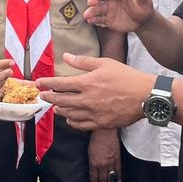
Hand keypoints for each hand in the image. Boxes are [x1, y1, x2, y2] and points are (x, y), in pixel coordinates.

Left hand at [37, 53, 153, 130]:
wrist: (144, 96)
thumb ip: (83, 61)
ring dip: (59, 110)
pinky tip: (69, 119)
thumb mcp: (105, 63)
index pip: (60, 84)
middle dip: (49, 97)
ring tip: (55, 106)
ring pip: (69, 114)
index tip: (38, 83)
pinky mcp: (100, 123)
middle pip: (61, 100)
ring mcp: (93, 113)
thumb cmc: (126, 76)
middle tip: (42, 96)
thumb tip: (66, 56)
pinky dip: (72, 122)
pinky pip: (81, 125)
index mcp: (87, 83)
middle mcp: (87, 99)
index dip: (47, 84)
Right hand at [83, 0, 154, 32]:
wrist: (143, 21)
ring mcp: (108, 7)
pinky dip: (94, 19)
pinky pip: (99, 18)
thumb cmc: (144, 6)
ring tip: (87, 15)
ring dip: (91, 11)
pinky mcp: (107, 17)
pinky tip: (90, 21)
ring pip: (98, 8)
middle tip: (90, 3)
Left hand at [88, 128, 120, 181]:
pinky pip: (118, 169)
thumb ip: (91, 161)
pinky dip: (119, 176)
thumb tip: (92, 168)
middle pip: (102, 179)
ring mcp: (111, 162)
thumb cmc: (95, 138)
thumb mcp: (89, 151)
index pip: (94, 178)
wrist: (104, 131)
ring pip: (110, 176)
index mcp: (94, 163)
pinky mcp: (117, 157)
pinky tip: (119, 181)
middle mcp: (102, 164)